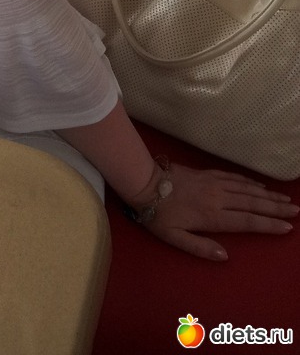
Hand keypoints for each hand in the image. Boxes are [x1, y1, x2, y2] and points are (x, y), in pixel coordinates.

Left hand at [140, 164, 297, 259]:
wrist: (144, 182)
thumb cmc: (158, 214)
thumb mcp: (174, 238)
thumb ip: (200, 248)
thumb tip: (225, 256)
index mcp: (212, 216)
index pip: (246, 221)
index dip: (268, 224)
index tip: (287, 227)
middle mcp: (217, 198)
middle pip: (252, 203)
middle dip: (276, 208)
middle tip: (296, 210)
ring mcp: (213, 183)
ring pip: (246, 189)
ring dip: (267, 194)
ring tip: (285, 199)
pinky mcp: (207, 173)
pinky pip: (233, 177)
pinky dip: (249, 181)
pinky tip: (259, 185)